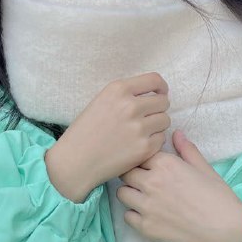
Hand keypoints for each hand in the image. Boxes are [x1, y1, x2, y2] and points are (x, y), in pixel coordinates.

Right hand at [45, 72, 170, 201]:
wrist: (76, 161)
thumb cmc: (85, 131)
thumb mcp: (101, 101)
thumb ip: (126, 95)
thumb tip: (153, 94)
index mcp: (118, 90)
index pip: (155, 80)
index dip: (161, 88)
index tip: (160, 94)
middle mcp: (131, 106)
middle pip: (163, 101)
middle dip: (158, 109)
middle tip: (147, 117)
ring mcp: (139, 127)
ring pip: (165, 120)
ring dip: (157, 125)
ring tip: (141, 132)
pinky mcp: (144, 147)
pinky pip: (161, 138)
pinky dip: (154, 142)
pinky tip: (138, 144)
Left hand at [117, 129, 241, 241]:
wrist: (225, 231)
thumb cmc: (218, 197)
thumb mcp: (204, 168)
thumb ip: (186, 149)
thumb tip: (176, 134)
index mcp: (166, 164)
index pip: (140, 154)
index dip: (144, 159)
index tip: (150, 165)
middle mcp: (152, 182)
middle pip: (126, 172)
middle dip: (132, 174)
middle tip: (143, 180)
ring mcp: (146, 205)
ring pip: (121, 193)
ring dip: (130, 192)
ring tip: (143, 197)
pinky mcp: (146, 227)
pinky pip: (127, 216)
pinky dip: (134, 214)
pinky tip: (147, 214)